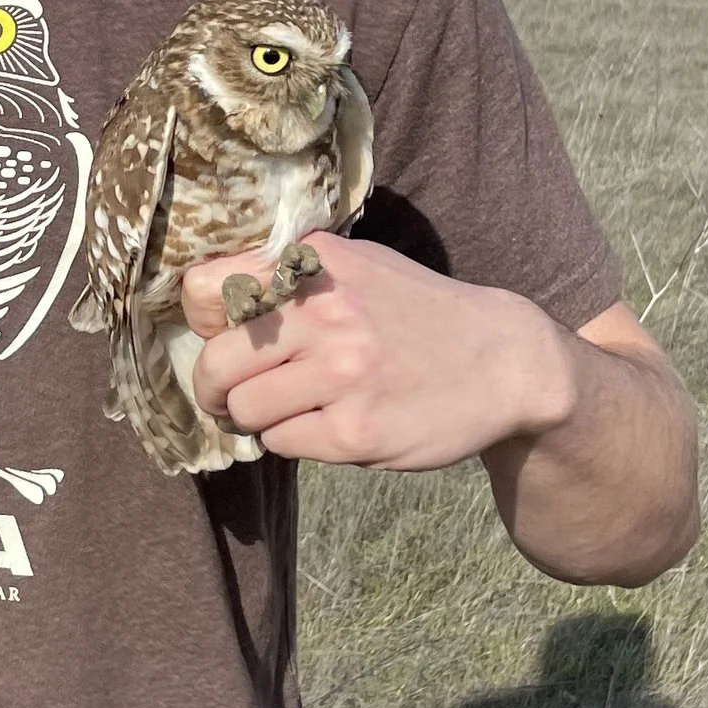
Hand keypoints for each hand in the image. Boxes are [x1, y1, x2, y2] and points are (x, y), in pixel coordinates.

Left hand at [179, 232, 574, 470]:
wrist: (503, 362)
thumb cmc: (415, 314)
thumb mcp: (356, 266)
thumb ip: (289, 276)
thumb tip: (205, 302)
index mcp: (316, 263)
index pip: (205, 291)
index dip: (203, 323)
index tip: (221, 339)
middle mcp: (325, 312)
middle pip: (215, 363)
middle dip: (214, 388)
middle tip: (230, 397)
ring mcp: (342, 374)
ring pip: (245, 409)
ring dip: (257, 418)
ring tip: (290, 410)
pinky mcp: (355, 431)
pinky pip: (282, 443)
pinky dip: (293, 440)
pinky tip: (329, 425)